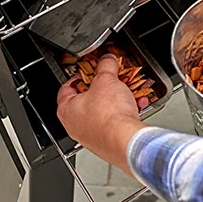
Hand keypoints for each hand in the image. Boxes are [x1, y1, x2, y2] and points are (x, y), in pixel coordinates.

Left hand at [57, 54, 145, 174]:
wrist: (126, 140)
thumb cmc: (109, 115)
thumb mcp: (106, 79)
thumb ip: (106, 65)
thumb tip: (107, 59)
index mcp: (67, 109)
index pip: (66, 88)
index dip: (79, 76)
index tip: (88, 71)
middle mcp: (76, 125)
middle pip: (87, 99)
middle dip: (102, 87)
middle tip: (110, 80)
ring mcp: (91, 135)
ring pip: (103, 111)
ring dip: (116, 100)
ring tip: (126, 91)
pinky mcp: (107, 142)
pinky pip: (115, 122)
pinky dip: (125, 112)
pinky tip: (136, 104)